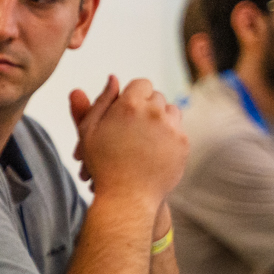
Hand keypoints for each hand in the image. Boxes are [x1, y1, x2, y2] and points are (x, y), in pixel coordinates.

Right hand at [72, 76, 185, 201]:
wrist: (127, 196)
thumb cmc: (103, 164)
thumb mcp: (89, 131)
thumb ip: (100, 101)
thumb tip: (112, 78)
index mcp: (130, 105)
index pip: (141, 84)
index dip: (132, 95)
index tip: (125, 111)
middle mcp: (154, 112)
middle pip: (157, 96)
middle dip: (146, 107)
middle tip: (132, 128)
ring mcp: (172, 127)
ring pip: (171, 110)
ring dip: (160, 118)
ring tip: (144, 137)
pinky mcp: (183, 142)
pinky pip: (178, 129)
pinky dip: (168, 136)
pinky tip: (154, 150)